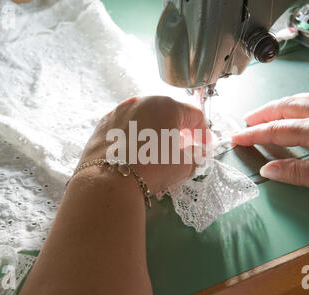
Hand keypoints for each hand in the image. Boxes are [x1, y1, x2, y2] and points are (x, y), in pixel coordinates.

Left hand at [78, 96, 208, 193]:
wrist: (108, 180)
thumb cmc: (152, 168)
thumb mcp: (183, 165)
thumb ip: (195, 155)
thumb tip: (195, 151)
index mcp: (167, 106)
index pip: (194, 114)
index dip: (203, 132)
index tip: (204, 146)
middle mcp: (144, 101)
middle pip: (169, 112)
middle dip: (179, 129)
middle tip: (183, 147)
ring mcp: (121, 109)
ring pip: (146, 116)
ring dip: (156, 129)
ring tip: (158, 148)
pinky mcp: (105, 121)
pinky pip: (127, 123)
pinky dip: (135, 132)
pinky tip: (135, 149)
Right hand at [232, 92, 308, 201]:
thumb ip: (296, 172)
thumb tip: (270, 168)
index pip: (276, 130)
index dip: (254, 134)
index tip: (238, 137)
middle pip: (285, 108)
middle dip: (262, 113)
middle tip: (246, 121)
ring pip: (300, 99)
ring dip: (278, 103)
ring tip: (265, 110)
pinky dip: (298, 99)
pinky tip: (298, 105)